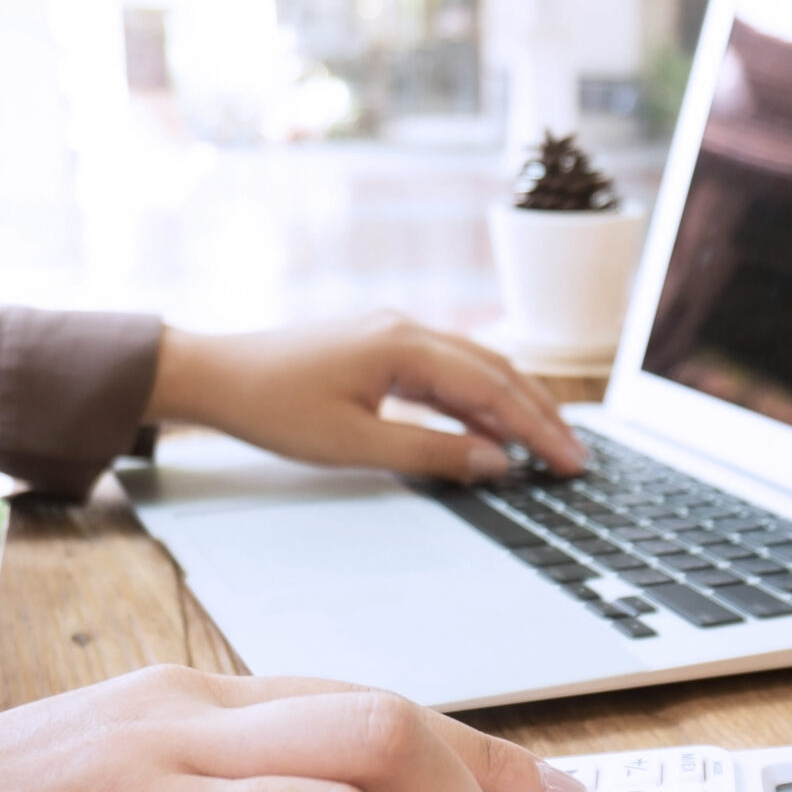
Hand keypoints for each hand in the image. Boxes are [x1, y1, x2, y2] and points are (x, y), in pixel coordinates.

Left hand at [145, 313, 588, 480]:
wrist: (215, 375)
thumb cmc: (273, 408)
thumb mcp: (353, 445)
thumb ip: (429, 452)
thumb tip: (494, 462)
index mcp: (404, 346)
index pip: (493, 388)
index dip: (538, 428)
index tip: (571, 461)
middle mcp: (408, 329)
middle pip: (497, 371)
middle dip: (540, 416)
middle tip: (576, 458)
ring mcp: (396, 334)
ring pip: (476, 368)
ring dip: (513, 406)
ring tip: (547, 446)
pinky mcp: (383, 348)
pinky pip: (447, 372)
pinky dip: (477, 401)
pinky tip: (490, 431)